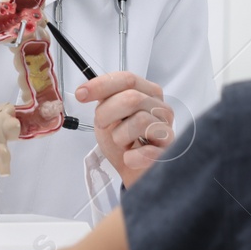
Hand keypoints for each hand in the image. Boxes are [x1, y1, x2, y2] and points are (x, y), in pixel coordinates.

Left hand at [76, 72, 174, 188]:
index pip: (127, 79)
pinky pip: (147, 151)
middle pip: (131, 98)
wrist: (132, 170)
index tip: (81, 94)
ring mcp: (167, 129)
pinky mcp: (168, 153)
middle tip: (103, 125)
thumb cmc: (123, 140)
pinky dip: (131, 156)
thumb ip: (104, 98)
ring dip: (119, 136)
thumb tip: (85, 91)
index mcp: (148, 93)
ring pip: (139, 121)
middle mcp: (161, 108)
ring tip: (122, 143)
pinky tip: (129, 157)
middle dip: (107, 114)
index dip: (101, 85)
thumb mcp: (109, 114)